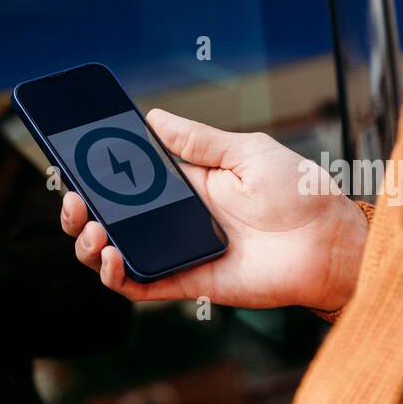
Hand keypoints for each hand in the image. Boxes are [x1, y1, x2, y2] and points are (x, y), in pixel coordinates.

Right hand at [63, 109, 369, 311]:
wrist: (331, 244)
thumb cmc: (301, 194)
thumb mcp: (248, 152)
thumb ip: (198, 140)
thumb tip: (154, 118)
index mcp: (184, 185)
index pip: (125, 180)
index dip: (94, 174)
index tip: (71, 161)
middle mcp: (173, 220)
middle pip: (109, 219)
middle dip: (79, 210)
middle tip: (72, 198)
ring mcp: (176, 252)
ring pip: (114, 254)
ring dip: (90, 243)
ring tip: (92, 228)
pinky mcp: (185, 282)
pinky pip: (139, 285)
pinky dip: (116, 276)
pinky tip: (111, 256)